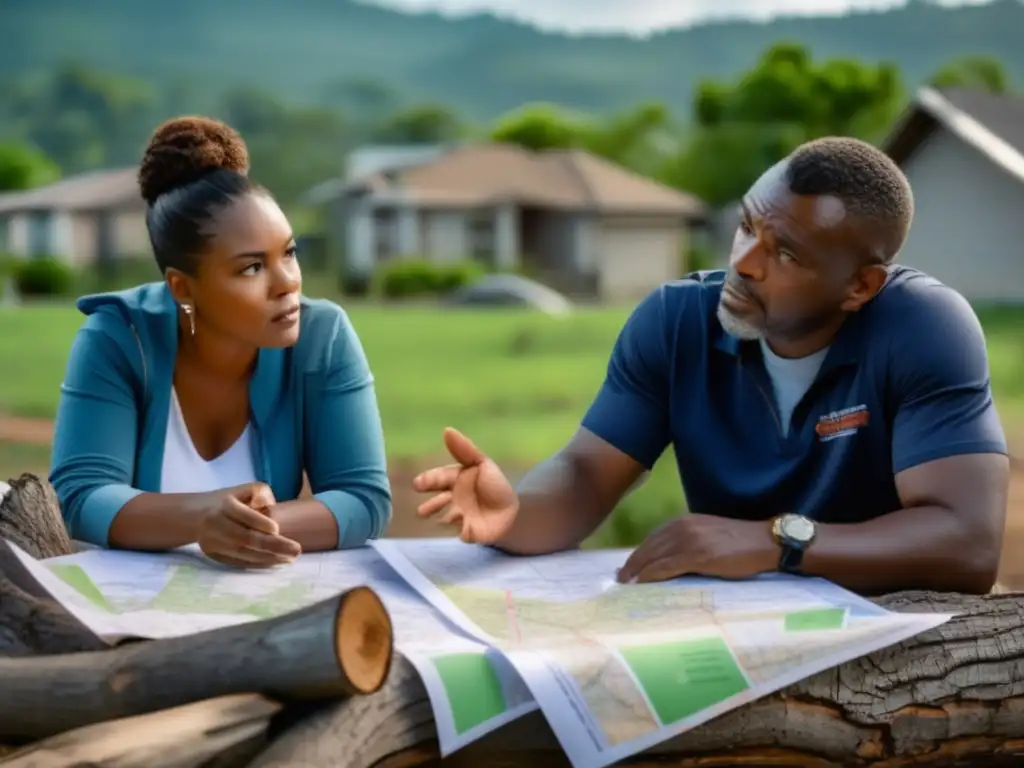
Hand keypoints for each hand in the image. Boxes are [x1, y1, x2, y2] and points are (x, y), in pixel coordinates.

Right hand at [197, 482, 301, 568]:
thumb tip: (269, 510)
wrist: (196, 515)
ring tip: (290, 558)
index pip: (243, 515)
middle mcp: (216, 525)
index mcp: (224, 505)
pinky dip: (258, 564)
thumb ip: (261, 494)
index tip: (277, 529)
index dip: (260, 523)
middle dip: (273, 546)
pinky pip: (238, 562)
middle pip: (245, 538)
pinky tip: (275, 563)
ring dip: (269, 558)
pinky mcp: (214, 555)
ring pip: (243, 553)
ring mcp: (213, 542)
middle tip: (296, 550)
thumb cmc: (229, 500)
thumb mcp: (246, 489)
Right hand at [412, 427, 518, 543]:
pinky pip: (459, 530)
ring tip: (435, 518)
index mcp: (456, 480)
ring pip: (445, 516)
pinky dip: (457, 528)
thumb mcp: (482, 464)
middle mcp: (453, 498)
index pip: (439, 478)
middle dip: (429, 505)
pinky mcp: (466, 532)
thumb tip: (446, 430)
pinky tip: (458, 524)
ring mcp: (458, 516)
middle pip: (438, 500)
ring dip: (441, 517)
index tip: (418, 484)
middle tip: (421, 510)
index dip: (428, 480)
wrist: (513, 512)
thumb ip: (464, 450)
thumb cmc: (496, 486)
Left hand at [616, 514, 777, 582]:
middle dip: (632, 563)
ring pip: (654, 557)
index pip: (653, 538)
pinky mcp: (698, 555)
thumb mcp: (708, 536)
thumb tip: (668, 561)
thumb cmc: (740, 543)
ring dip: (637, 570)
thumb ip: (688, 543)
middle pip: (649, 547)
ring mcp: (690, 540)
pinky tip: (642, 583)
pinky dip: (651, 575)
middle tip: (619, 578)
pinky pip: (667, 566)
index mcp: (685, 521)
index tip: (627, 567)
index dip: (638, 554)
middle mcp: (683, 527)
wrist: (765, 541)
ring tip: (626, 583)